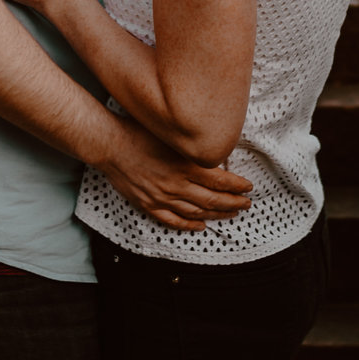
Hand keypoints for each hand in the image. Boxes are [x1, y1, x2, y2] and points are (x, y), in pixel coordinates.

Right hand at [92, 119, 252, 231]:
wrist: (110, 144)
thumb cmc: (139, 132)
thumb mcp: (172, 136)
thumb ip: (193, 148)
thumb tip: (216, 154)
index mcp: (184, 165)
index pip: (219, 181)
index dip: (237, 186)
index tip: (248, 187)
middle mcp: (176, 184)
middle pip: (212, 200)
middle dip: (233, 203)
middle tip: (246, 204)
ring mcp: (162, 197)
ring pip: (196, 213)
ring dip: (216, 215)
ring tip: (230, 215)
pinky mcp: (148, 204)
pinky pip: (172, 220)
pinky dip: (188, 226)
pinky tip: (200, 227)